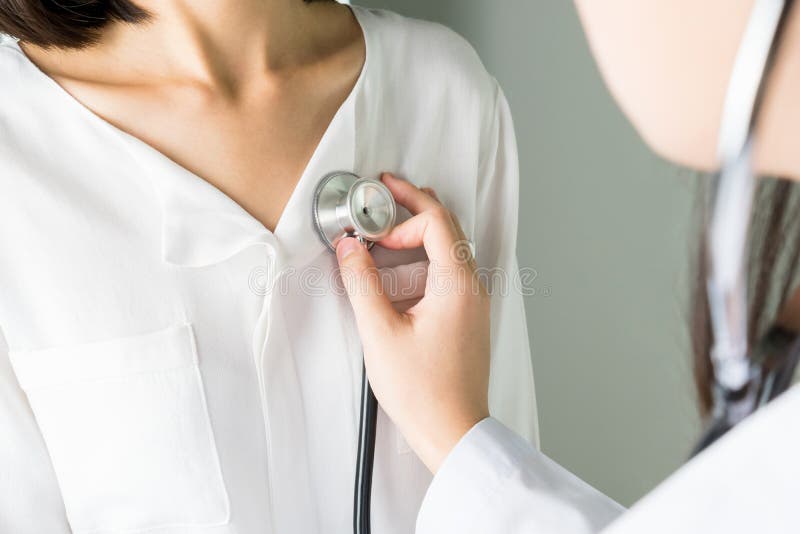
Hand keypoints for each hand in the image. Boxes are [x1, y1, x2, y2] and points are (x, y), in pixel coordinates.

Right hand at [335, 173, 490, 472]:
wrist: (453, 431)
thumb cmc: (424, 392)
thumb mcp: (380, 333)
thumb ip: (361, 283)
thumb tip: (349, 247)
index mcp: (457, 285)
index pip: (435, 222)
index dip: (404, 209)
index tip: (378, 210)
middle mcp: (472, 288)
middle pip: (447, 228)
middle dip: (413, 207)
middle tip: (385, 196)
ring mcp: (473, 304)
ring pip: (450, 250)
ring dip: (419, 234)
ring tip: (388, 232)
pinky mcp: (466, 318)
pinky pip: (449, 274)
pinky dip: (424, 261)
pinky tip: (400, 275)